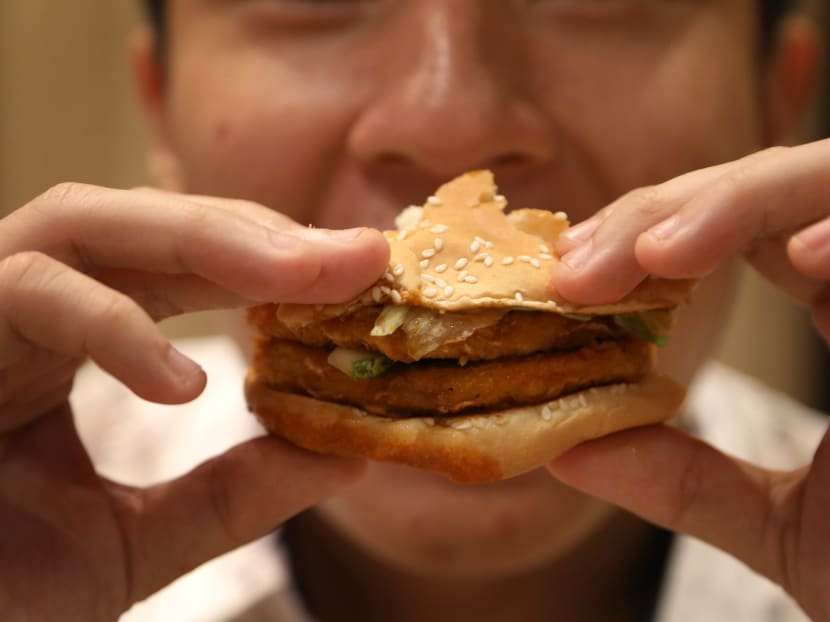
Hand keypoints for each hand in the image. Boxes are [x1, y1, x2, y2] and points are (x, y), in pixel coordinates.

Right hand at [0, 183, 388, 620]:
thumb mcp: (136, 540)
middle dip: (261, 235)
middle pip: (149, 226)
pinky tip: (182, 382)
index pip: (185, 270)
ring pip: (84, 222)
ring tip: (299, 277)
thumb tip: (344, 456)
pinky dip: (111, 324)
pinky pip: (24, 292)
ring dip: (205, 240)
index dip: (276, 264)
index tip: (364, 274)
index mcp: (68, 340)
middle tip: (362, 253)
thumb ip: (231, 494)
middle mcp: (24, 310)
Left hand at [547, 140, 829, 619]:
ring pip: (829, 179)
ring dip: (738, 204)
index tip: (569, 280)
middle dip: (666, 215)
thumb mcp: (784, 528)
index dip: (642, 243)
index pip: (726, 234)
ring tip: (660, 255)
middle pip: (764, 191)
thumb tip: (569, 449)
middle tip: (584, 267)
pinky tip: (801, 258)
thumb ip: (683, 480)